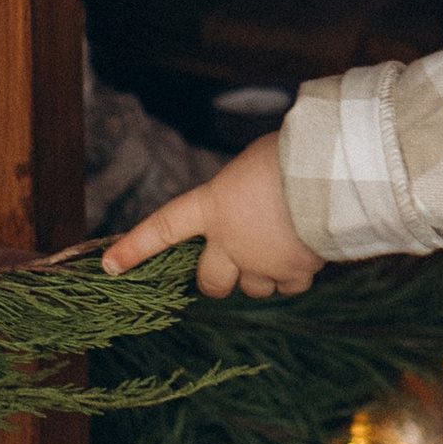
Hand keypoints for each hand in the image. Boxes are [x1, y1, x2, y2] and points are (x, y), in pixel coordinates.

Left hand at [101, 130, 319, 298]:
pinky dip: (293, 276)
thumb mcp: (251, 164)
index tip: (111, 266)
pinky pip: (288, 287)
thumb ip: (238, 191)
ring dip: (261, 275)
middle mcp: (230, 242)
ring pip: (252, 288)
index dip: (135, 248)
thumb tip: (251, 204)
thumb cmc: (291, 155)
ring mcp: (261, 263)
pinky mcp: (294, 273)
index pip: (164, 228)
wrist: (331, 176)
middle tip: (228, 269)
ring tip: (283, 245)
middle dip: (216, 279)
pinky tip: (305, 252)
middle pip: (209, 281)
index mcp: (213, 207)